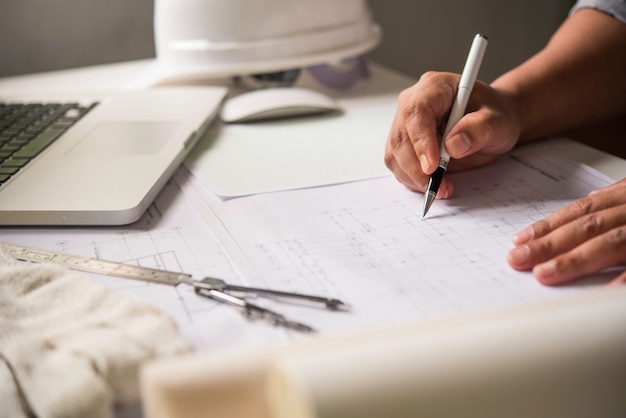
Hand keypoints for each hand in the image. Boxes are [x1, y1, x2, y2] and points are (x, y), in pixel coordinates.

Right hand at [384, 71, 520, 197]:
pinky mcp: (404, 144)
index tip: (432, 166)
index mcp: (434, 87)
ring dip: (414, 177)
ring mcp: (405, 124)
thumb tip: (453, 145)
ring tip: (442, 187)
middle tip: (438, 186)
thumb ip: (478, 129)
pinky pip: (399, 165)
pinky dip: (413, 180)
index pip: (417, 113)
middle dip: (416, 168)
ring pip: (395, 155)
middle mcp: (413, 103)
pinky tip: (434, 183)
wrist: (490, 122)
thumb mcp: (498, 120)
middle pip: (401, 138)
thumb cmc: (493, 115)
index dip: (421, 141)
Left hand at [507, 178, 625, 285]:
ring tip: (544, 273)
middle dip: (549, 244)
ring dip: (574, 259)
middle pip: (587, 227)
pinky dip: (622, 279)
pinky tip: (601, 291)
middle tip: (518, 259)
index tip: (519, 240)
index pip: (582, 211)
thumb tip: (594, 195)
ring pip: (609, 242)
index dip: (549, 225)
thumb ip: (620, 194)